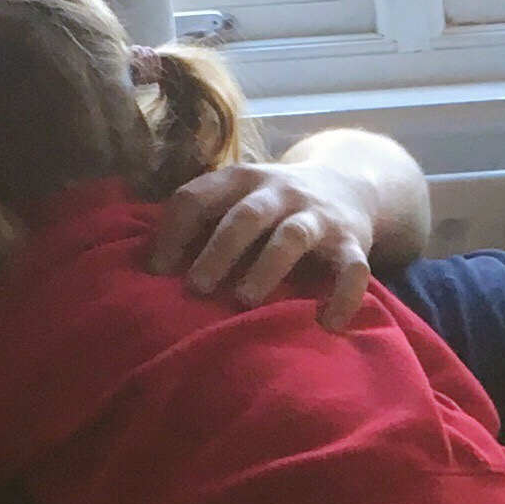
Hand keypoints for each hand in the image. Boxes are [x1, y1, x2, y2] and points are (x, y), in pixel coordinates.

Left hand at [148, 159, 378, 328]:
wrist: (349, 183)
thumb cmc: (274, 204)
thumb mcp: (238, 197)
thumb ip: (203, 220)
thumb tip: (151, 267)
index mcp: (241, 179)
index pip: (197, 196)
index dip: (172, 232)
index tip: (157, 271)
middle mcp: (279, 191)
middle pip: (246, 216)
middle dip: (218, 251)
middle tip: (195, 288)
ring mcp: (317, 216)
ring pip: (292, 236)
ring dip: (267, 267)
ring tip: (245, 301)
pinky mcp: (352, 241)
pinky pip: (352, 269)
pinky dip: (343, 297)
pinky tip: (325, 323)